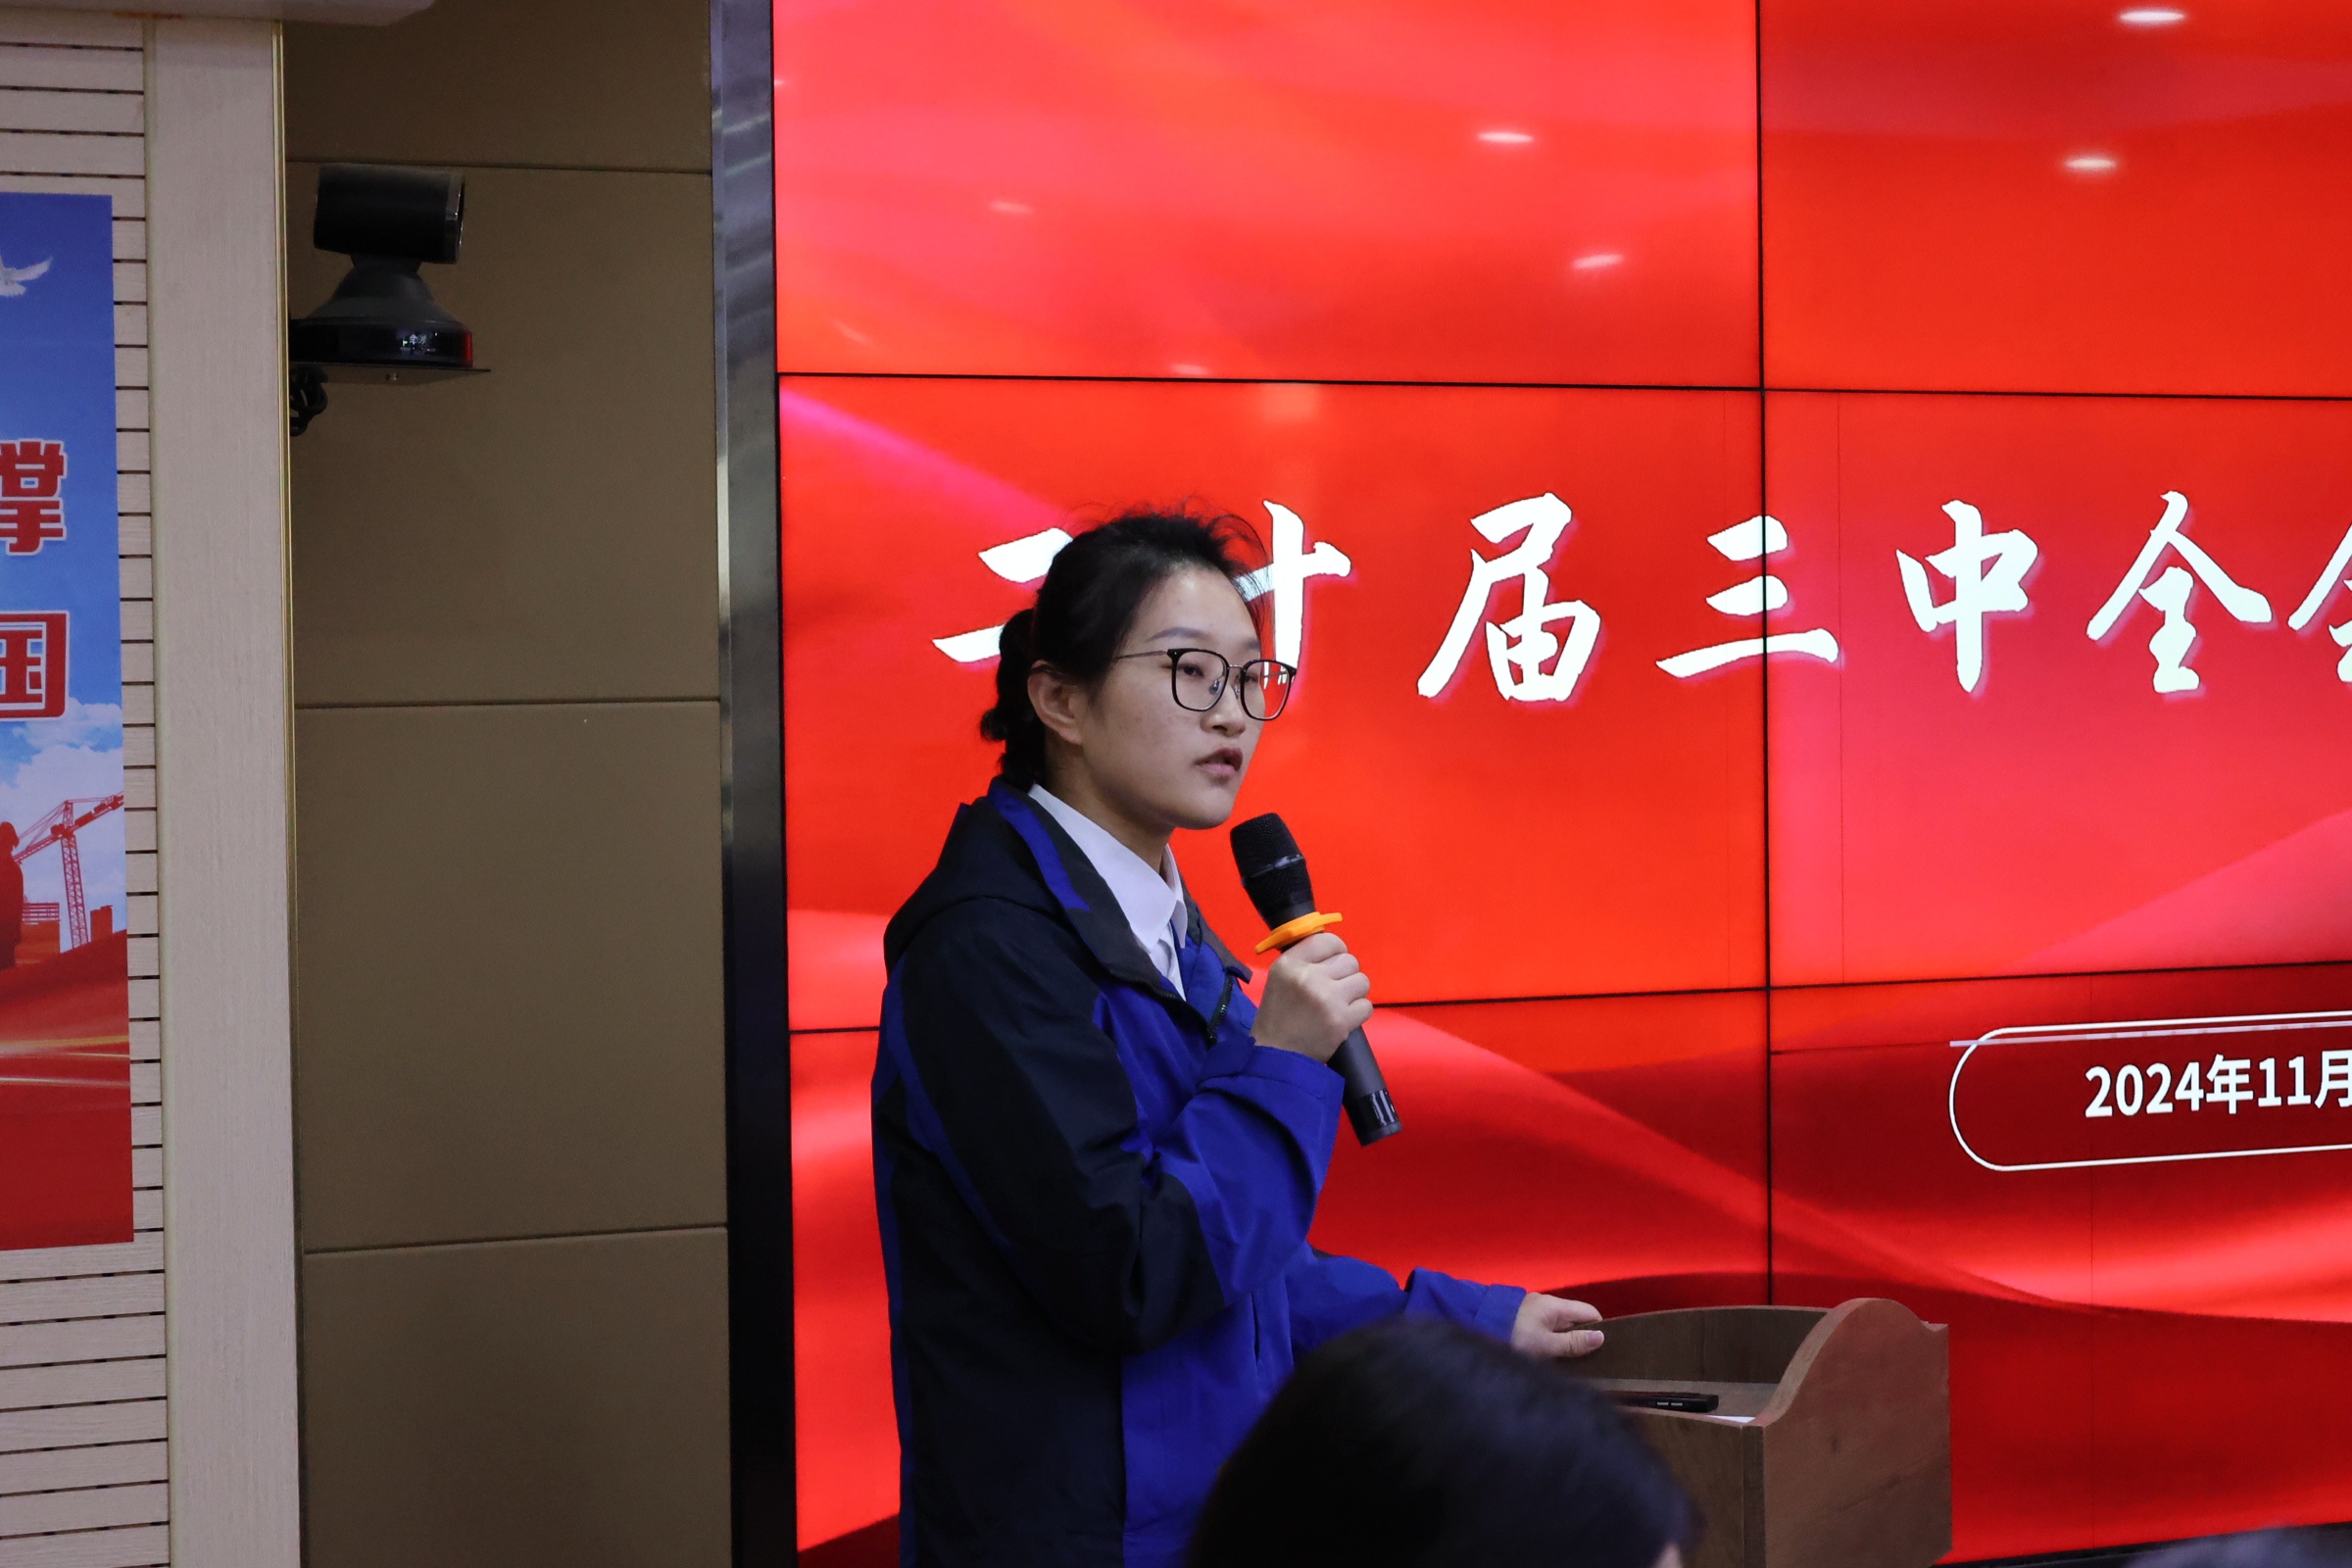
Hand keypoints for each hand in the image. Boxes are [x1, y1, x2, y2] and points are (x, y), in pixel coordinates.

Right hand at [1249, 932, 1370, 1063]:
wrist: (1275, 1056)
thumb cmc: (1277, 1017)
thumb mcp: (1280, 978)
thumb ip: (1305, 961)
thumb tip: (1336, 950)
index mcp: (1290, 963)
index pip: (1328, 940)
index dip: (1336, 951)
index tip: (1333, 964)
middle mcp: (1309, 976)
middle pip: (1350, 961)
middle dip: (1346, 975)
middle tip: (1334, 990)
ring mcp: (1327, 998)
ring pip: (1362, 981)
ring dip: (1354, 993)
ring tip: (1339, 1004)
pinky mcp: (1341, 1021)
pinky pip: (1366, 1005)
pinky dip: (1358, 1013)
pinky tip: (1344, 1018)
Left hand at [1511, 1292, 1603, 1358]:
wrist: (1474, 1327)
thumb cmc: (1514, 1337)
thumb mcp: (1546, 1345)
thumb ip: (1573, 1343)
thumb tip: (1602, 1337)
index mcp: (1555, 1305)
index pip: (1589, 1312)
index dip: (1599, 1329)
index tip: (1604, 1350)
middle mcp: (1546, 1303)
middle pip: (1574, 1320)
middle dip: (1582, 1338)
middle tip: (1590, 1361)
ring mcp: (1532, 1310)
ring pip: (1558, 1325)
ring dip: (1565, 1341)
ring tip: (1571, 1363)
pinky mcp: (1521, 1319)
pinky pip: (1545, 1328)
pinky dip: (1551, 1340)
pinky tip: (1550, 1356)